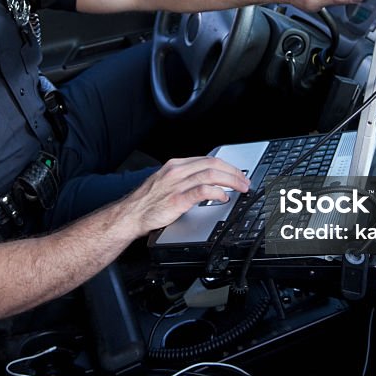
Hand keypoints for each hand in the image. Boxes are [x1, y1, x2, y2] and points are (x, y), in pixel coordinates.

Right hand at [116, 156, 250, 235]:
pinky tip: (224, 197)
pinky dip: (217, 192)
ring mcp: (177, 184)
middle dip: (234, 172)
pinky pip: (202, 191)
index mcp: (175, 165)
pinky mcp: (177, 199)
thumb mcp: (166, 182)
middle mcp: (177, 171)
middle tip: (245, 181)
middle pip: (213, 164)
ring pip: (211, 174)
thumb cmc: (147, 202)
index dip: (227, 166)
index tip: (237, 173)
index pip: (208, 159)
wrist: (130, 215)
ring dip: (231, 180)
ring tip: (241, 188)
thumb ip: (185, 179)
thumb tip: (206, 182)